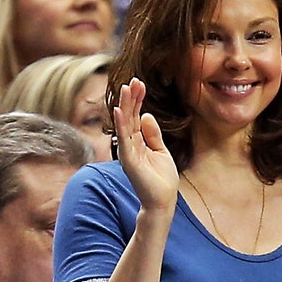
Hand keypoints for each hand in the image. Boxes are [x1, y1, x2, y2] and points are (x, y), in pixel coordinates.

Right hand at [114, 78, 177, 211]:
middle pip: (129, 116)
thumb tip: (146, 115)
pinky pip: (123, 139)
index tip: (139, 82)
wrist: (162, 201)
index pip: (135, 116)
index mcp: (137, 142)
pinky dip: (121, 124)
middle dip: (131, 98)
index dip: (137, 99)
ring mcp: (128, 152)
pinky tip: (119, 110)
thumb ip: (153, 134)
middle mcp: (129, 145)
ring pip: (124, 124)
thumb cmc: (161, 179)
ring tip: (126, 88)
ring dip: (125, 106)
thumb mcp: (160, 151)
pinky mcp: (129, 160)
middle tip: (134, 80)